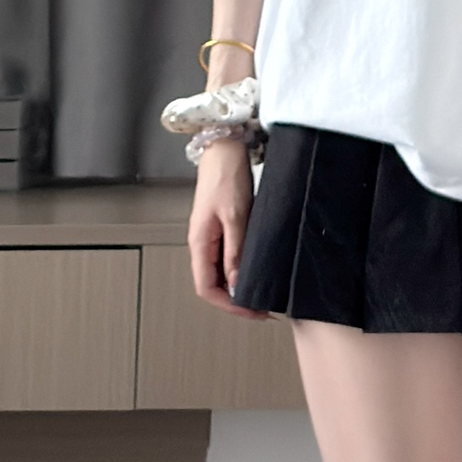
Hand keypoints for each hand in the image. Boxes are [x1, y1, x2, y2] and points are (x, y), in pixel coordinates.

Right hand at [188, 138, 266, 316]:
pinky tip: (256, 271)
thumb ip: (235, 253)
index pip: (207, 288)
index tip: (253, 312)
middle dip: (235, 301)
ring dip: (238, 287)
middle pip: (212, 285)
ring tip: (261, 294)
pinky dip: (240, 270)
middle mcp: (202, 243)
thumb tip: (237, 284)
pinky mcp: (221, 229)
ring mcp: (211, 237)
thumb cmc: (226, 177)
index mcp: (199, 243)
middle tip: (262, 309)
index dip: (228, 305)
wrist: (224, 149)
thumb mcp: (236, 217)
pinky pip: (227, 258)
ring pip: (220, 273)